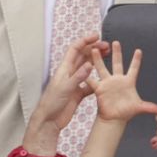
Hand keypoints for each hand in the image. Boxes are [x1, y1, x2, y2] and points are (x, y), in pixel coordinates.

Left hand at [22, 34, 108, 155]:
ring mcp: (74, 83)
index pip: (75, 49)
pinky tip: (104, 80)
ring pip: (87, 68)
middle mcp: (69, 73)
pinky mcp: (77, 93)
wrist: (49, 120)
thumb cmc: (52, 103)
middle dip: (94, 49)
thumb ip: (78, 76)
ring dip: (96, 61)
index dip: (85, 41)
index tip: (97, 36)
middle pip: (83, 56)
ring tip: (107, 57)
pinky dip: (96, 81)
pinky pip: (89, 84)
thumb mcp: (65, 88)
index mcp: (65, 68)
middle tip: (107, 46)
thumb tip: (90, 64)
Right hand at [87, 41, 156, 121]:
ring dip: (98, 59)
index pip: (134, 68)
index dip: (136, 60)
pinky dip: (87, 76)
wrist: (114, 118)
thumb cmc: (126, 112)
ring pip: (102, 68)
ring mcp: (107, 83)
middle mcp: (117, 80)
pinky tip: (82, 67)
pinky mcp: (99, 89)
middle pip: (117, 63)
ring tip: (94, 49)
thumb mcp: (138, 108)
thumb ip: (149, 107)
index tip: (139, 50)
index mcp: (128, 82)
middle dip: (117, 53)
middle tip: (115, 42)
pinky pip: (92, 81)